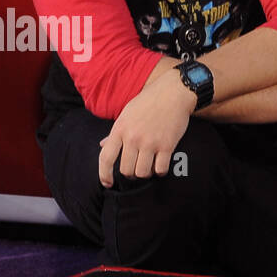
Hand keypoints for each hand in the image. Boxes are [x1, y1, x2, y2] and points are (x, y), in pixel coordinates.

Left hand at [99, 69, 194, 186]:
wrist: (173, 93)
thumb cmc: (149, 101)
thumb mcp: (127, 113)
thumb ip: (116, 132)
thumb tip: (103, 145)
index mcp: (120, 129)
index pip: (105, 158)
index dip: (104, 175)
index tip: (107, 183)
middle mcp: (133, 137)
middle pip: (126, 170)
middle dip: (130, 173)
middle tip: (136, 168)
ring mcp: (150, 142)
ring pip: (142, 173)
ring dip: (146, 173)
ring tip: (149, 166)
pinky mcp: (167, 145)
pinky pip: (161, 169)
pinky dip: (160, 171)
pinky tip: (161, 165)